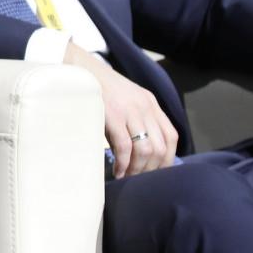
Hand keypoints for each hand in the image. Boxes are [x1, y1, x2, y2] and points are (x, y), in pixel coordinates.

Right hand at [68, 42, 178, 177]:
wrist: (82, 71)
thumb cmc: (101, 92)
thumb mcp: (127, 102)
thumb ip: (137, 121)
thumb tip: (142, 154)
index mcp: (151, 104)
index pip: (171, 136)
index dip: (167, 159)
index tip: (156, 173)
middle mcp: (145, 107)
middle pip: (160, 147)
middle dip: (151, 170)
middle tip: (139, 181)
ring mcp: (130, 110)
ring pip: (145, 149)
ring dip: (137, 169)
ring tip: (127, 178)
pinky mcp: (113, 115)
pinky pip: (125, 146)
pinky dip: (123, 164)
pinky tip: (117, 171)